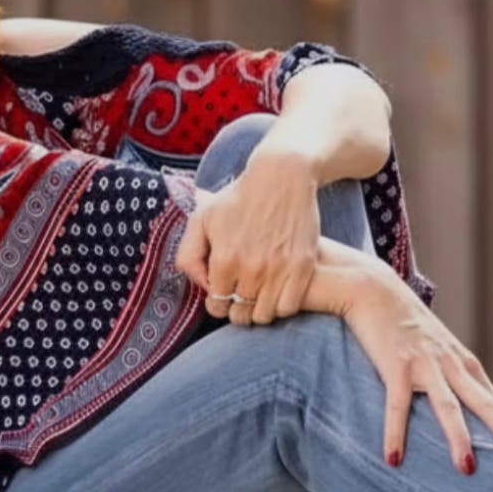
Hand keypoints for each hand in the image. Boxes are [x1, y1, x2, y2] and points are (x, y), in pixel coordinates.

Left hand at [175, 145, 320, 325]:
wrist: (282, 176)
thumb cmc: (239, 197)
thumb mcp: (201, 218)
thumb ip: (189, 255)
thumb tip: (202, 285)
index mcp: (225, 259)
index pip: (217, 307)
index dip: (218, 303)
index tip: (223, 293)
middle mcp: (252, 268)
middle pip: (241, 315)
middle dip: (237, 309)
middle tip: (240, 295)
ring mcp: (280, 269)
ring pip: (265, 315)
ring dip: (259, 310)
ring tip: (258, 295)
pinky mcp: (303, 266)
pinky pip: (289, 306)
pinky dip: (280, 306)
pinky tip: (276, 291)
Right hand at [314, 243, 492, 472]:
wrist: (374, 288)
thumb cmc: (404, 322)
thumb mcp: (436, 346)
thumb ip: (449, 372)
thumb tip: (460, 403)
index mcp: (462, 362)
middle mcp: (450, 363)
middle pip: (484, 403)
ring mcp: (424, 364)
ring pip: (448, 407)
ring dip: (459, 438)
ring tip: (468, 469)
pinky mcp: (395, 365)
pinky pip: (398, 405)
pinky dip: (396, 433)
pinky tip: (394, 459)